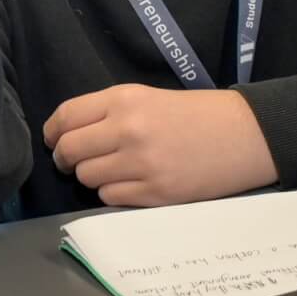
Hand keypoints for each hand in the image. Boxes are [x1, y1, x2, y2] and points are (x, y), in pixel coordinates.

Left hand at [43, 84, 277, 206]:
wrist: (244, 135)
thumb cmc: (194, 114)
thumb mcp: (147, 97)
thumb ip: (107, 112)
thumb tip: (67, 135)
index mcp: (124, 100)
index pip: (65, 117)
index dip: (52, 132)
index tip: (53, 140)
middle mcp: (127, 130)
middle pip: (69, 151)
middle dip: (65, 158)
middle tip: (74, 161)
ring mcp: (141, 164)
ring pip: (87, 178)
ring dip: (92, 176)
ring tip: (110, 170)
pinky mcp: (155, 193)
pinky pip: (110, 198)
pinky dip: (112, 193)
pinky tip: (130, 183)